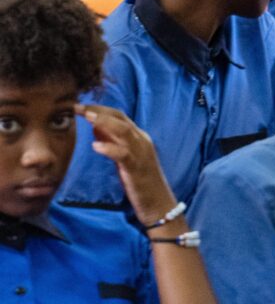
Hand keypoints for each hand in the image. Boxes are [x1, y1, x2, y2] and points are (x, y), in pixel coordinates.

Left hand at [76, 103, 174, 226]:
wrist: (158, 204)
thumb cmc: (140, 182)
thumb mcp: (125, 159)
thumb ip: (114, 143)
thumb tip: (96, 128)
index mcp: (138, 136)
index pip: (119, 115)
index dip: (100, 109)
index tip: (81, 106)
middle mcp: (141, 139)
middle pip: (120, 117)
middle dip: (99, 110)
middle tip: (78, 107)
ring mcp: (140, 152)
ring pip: (124, 130)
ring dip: (105, 122)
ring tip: (87, 117)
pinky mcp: (137, 168)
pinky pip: (123, 154)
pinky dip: (109, 148)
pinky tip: (96, 146)